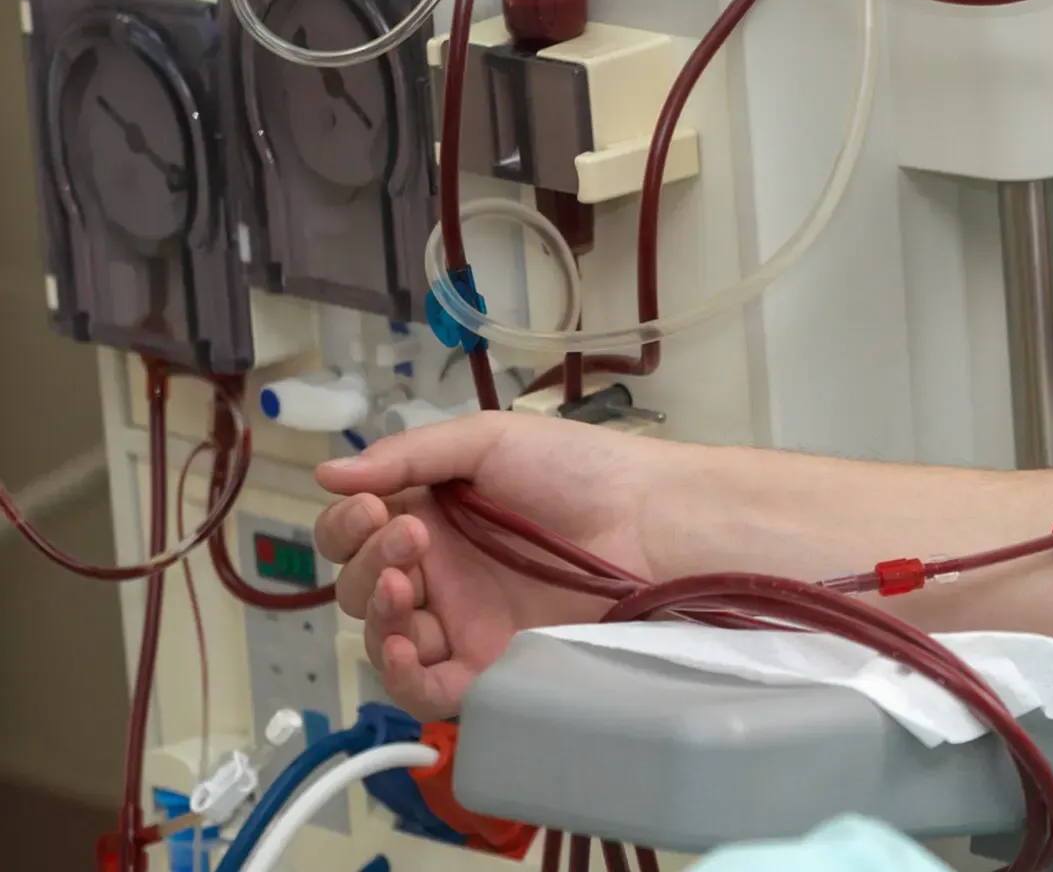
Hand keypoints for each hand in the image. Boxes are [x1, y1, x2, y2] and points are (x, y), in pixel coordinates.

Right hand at [315, 413, 673, 718]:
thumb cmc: (576, 469)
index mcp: (432, 517)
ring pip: (385, 639)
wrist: (649, 521)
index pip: (356, 535)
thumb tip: (326, 472)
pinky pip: (427, 690)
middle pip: (362, 587)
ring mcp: (464, 624)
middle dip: (366, 561)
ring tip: (405, 584)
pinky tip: (406, 645)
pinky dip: (402, 676)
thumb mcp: (488, 441)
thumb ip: (408, 456)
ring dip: (377, 613)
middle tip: (410, 537)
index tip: (370, 509)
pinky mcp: (492, 667)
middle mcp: (441, 574)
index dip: (345, 527)